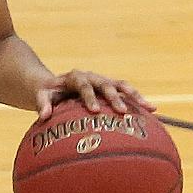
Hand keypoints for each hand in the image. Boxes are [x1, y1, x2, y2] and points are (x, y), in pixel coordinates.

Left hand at [37, 70, 153, 120]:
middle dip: (115, 97)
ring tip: (149, 108)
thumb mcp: (41, 96)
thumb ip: (42, 104)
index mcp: (75, 77)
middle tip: (122, 112)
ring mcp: (103, 82)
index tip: (94, 111)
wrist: (55, 86)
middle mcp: (92, 77)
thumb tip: (44, 115)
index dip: (89, 97)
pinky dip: (138, 100)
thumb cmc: (47, 94)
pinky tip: (152, 111)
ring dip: (135, 96)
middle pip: (106, 85)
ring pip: (121, 85)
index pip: (83, 85)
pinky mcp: (111, 88)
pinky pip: (127, 92)